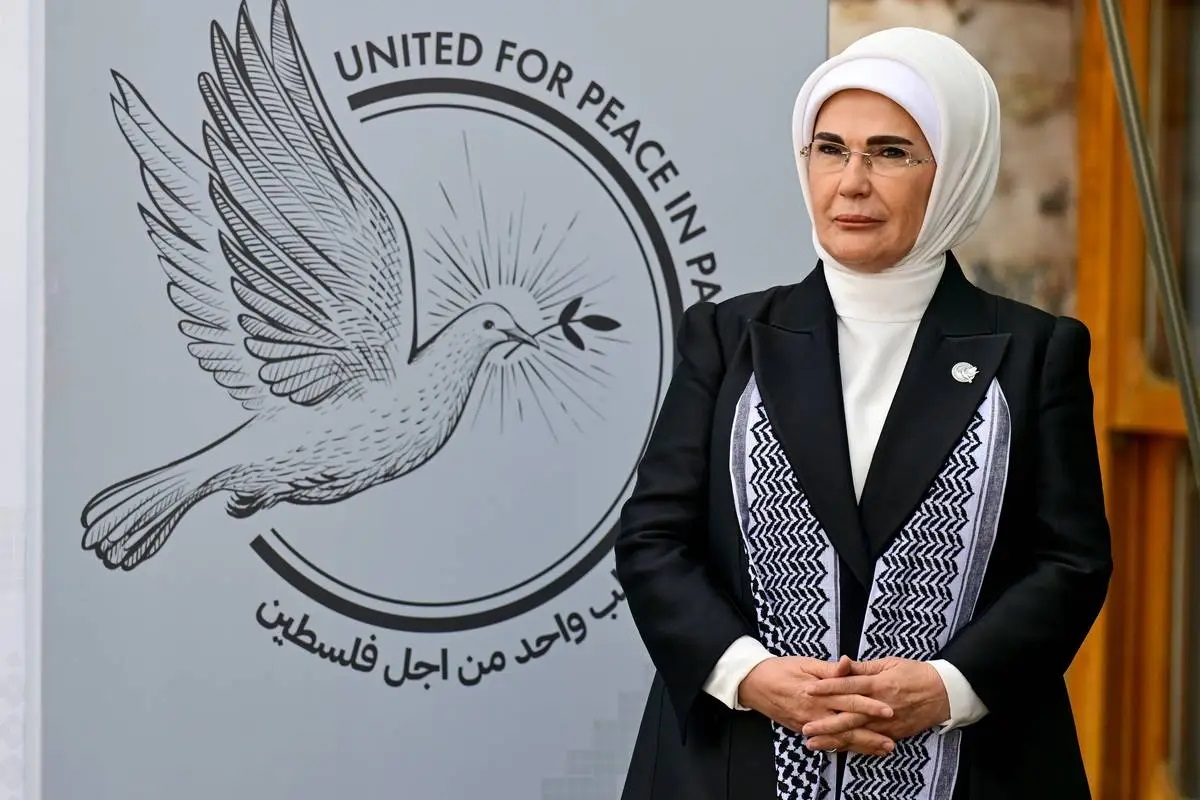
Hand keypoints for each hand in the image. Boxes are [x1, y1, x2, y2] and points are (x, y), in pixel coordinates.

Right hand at [738, 655, 895, 756]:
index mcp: (818, 692)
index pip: (850, 700)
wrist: (753, 683)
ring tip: (882, 749)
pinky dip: (843, 746)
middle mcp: (815, 712)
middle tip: (892, 741)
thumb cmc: (780, 669)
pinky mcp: (802, 730)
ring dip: (861, 745)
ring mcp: (808, 724)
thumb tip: (849, 664)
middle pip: (848, 726)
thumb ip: (830, 669)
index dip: (870, 706)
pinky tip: (857, 749)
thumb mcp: (805, 663)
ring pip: (839, 738)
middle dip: (871, 735)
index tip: (889, 710)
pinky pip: (826, 741)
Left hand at [800, 658, 949, 746]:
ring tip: (814, 743)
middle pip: (849, 716)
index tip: (808, 690)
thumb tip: (840, 663)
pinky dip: (853, 747)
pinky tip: (837, 749)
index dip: (827, 688)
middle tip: (805, 727)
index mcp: (879, 684)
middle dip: (826, 723)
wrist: (945, 693)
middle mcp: (881, 706)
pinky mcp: (893, 733)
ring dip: (834, 739)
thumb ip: (863, 667)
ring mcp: (887, 723)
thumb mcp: (889, 663)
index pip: (848, 686)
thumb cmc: (915, 673)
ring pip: (857, 733)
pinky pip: (870, 742)